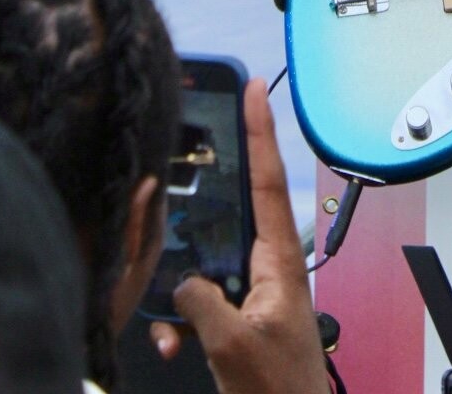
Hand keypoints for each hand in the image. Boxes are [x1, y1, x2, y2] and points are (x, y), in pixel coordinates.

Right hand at [151, 79, 329, 393]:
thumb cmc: (279, 393)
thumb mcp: (232, 346)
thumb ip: (203, 303)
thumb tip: (184, 281)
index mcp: (278, 262)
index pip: (268, 180)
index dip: (260, 131)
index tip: (254, 88)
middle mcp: (269, 269)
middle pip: (233, 213)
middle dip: (205, 197)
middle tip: (188, 157)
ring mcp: (255, 294)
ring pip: (207, 265)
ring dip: (182, 287)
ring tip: (172, 325)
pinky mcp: (241, 319)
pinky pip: (203, 303)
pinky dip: (182, 321)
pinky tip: (173, 344)